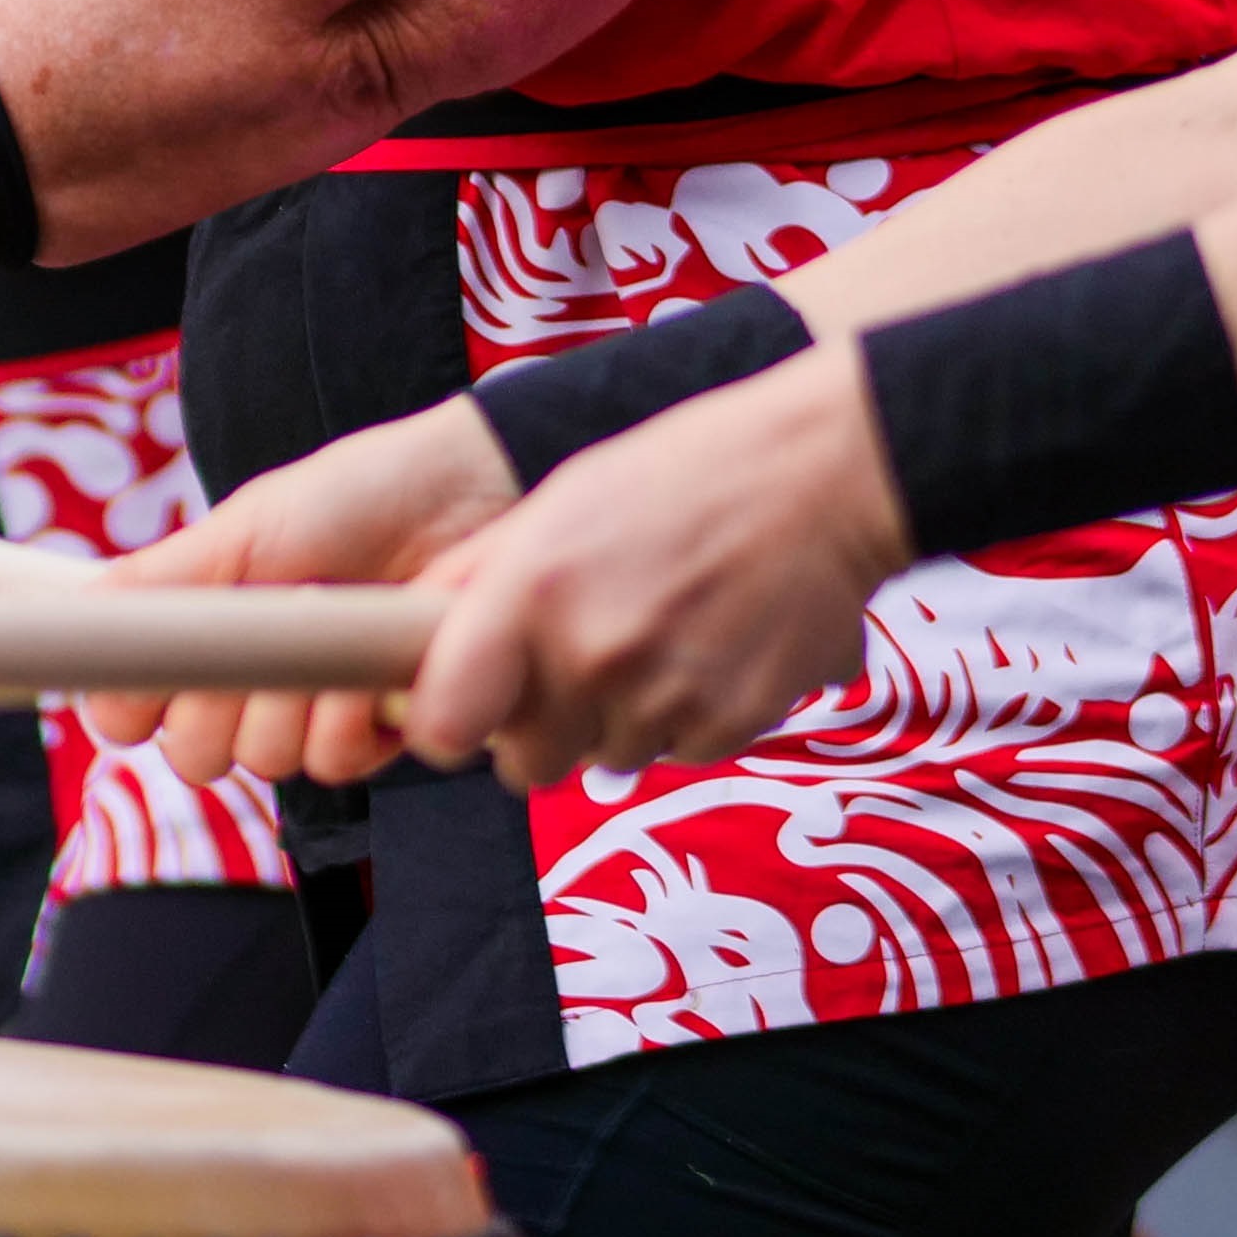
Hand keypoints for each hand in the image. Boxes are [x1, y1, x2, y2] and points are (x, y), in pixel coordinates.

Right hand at [90, 398, 520, 786]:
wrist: (464, 495)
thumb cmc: (356, 495)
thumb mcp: (247, 526)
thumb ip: (161, 581)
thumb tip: (73, 616)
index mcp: (208, 634)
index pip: (132, 714)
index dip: (132, 707)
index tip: (153, 669)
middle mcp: (254, 683)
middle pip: (193, 755)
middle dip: (217, 703)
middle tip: (253, 633)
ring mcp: (316, 710)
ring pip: (264, 762)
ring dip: (290, 699)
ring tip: (325, 621)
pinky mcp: (381, 731)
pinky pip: (336, 765)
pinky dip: (348, 719)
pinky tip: (365, 666)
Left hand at [401, 345, 912, 790]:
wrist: (824, 477)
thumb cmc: (687, 472)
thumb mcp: (563, 500)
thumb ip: (483, 577)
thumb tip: (413, 636)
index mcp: (535, 590)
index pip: (445, 725)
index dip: (448, 726)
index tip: (463, 712)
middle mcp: (593, 654)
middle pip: (525, 764)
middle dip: (542, 726)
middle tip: (580, 660)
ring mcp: (666, 697)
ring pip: (603, 761)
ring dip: (617, 719)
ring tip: (658, 632)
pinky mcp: (730, 727)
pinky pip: (676, 754)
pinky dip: (685, 718)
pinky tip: (708, 647)